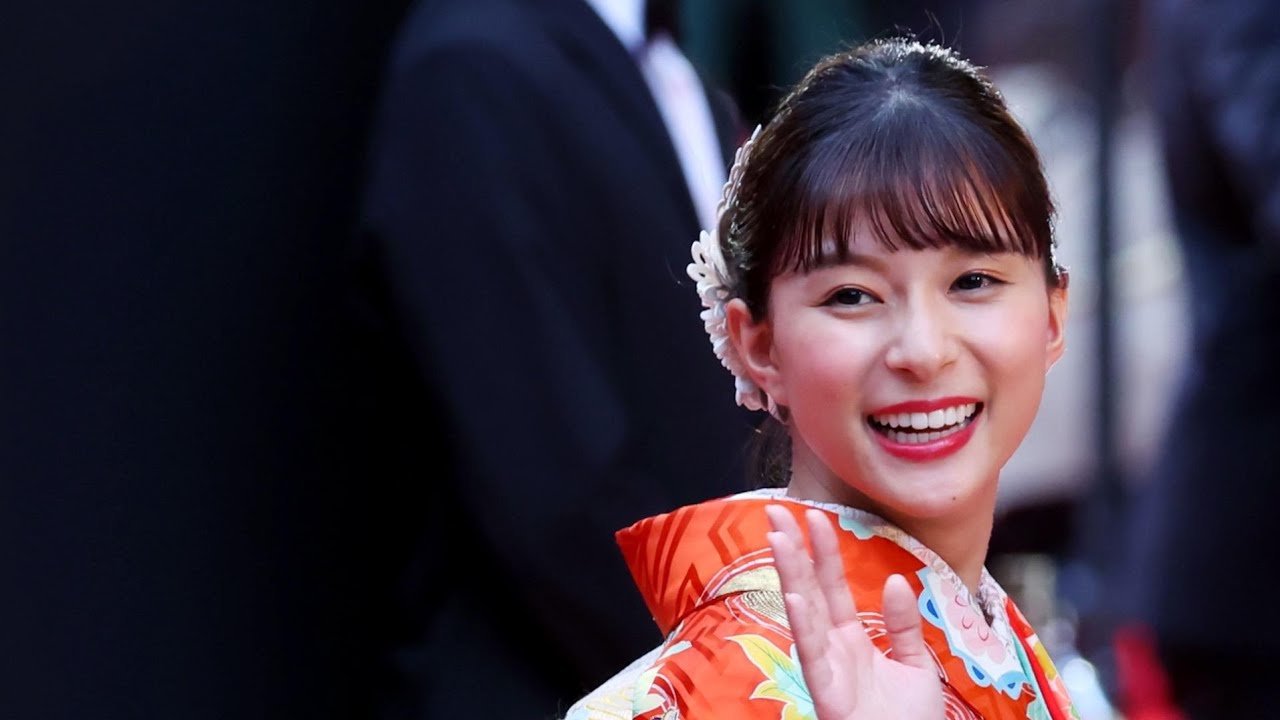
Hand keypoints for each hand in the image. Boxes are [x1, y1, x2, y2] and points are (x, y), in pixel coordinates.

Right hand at [765, 505, 944, 719]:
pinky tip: (794, 596)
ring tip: (778, 538)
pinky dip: (804, 625)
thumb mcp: (915, 667)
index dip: (823, 551)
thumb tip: (896, 581)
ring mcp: (826, 669)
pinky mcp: (827, 692)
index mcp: (851, 640)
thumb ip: (902, 626)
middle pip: (809, 590)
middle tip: (775, 511)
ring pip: (805, 614)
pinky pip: (813, 655)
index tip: (813, 516)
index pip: (831, 586)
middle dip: (793, 551)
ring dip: (791, 575)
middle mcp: (832, 649)